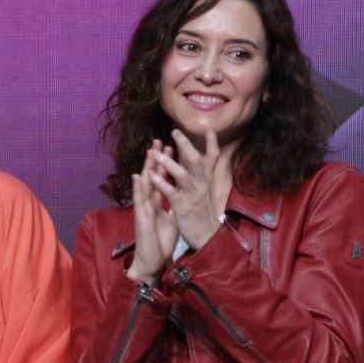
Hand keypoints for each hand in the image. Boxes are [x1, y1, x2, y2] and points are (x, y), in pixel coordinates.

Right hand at [127, 140, 178, 283]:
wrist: (151, 262)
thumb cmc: (159, 243)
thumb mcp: (170, 221)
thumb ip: (171, 208)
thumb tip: (177, 198)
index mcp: (156, 203)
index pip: (162, 180)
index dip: (166, 164)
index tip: (172, 148)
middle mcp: (149, 204)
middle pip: (153, 177)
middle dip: (157, 159)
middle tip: (159, 140)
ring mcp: (144, 210)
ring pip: (145, 185)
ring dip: (148, 167)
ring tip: (150, 151)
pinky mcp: (142, 220)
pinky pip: (141, 203)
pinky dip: (139, 189)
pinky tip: (138, 176)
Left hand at [148, 128, 227, 248]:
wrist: (207, 237)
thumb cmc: (203, 214)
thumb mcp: (204, 191)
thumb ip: (198, 175)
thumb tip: (192, 158)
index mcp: (206, 181)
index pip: (212, 156)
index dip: (211, 140)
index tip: (206, 125)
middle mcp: (202, 185)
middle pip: (196, 160)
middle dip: (186, 144)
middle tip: (174, 131)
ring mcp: (192, 196)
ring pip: (183, 174)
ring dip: (169, 162)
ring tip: (156, 153)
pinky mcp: (183, 207)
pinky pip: (171, 193)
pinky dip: (161, 183)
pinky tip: (151, 175)